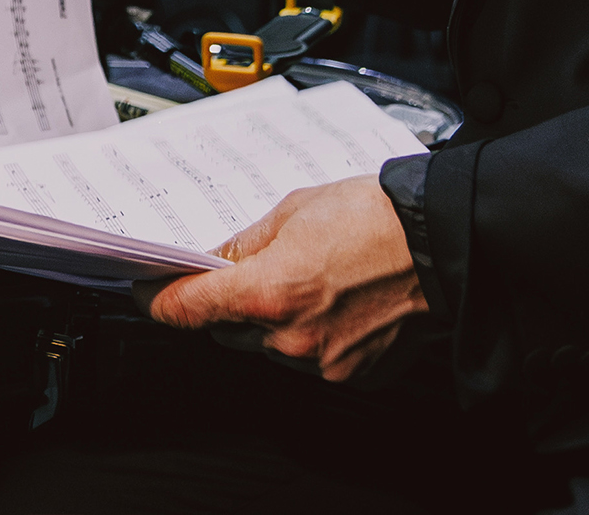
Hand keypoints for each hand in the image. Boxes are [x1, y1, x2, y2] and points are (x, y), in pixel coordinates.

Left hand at [143, 177, 424, 381]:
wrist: (440, 244)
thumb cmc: (372, 218)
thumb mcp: (290, 212)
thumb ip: (243, 244)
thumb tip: (211, 261)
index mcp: (266, 292)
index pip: (186, 309)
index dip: (159, 299)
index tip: (149, 291)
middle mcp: (288, 337)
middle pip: (226, 330)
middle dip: (227, 303)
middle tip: (249, 270)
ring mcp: (320, 362)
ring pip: (268, 346)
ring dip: (271, 320)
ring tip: (307, 279)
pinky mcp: (350, 375)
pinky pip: (310, 359)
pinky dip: (310, 335)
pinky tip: (332, 303)